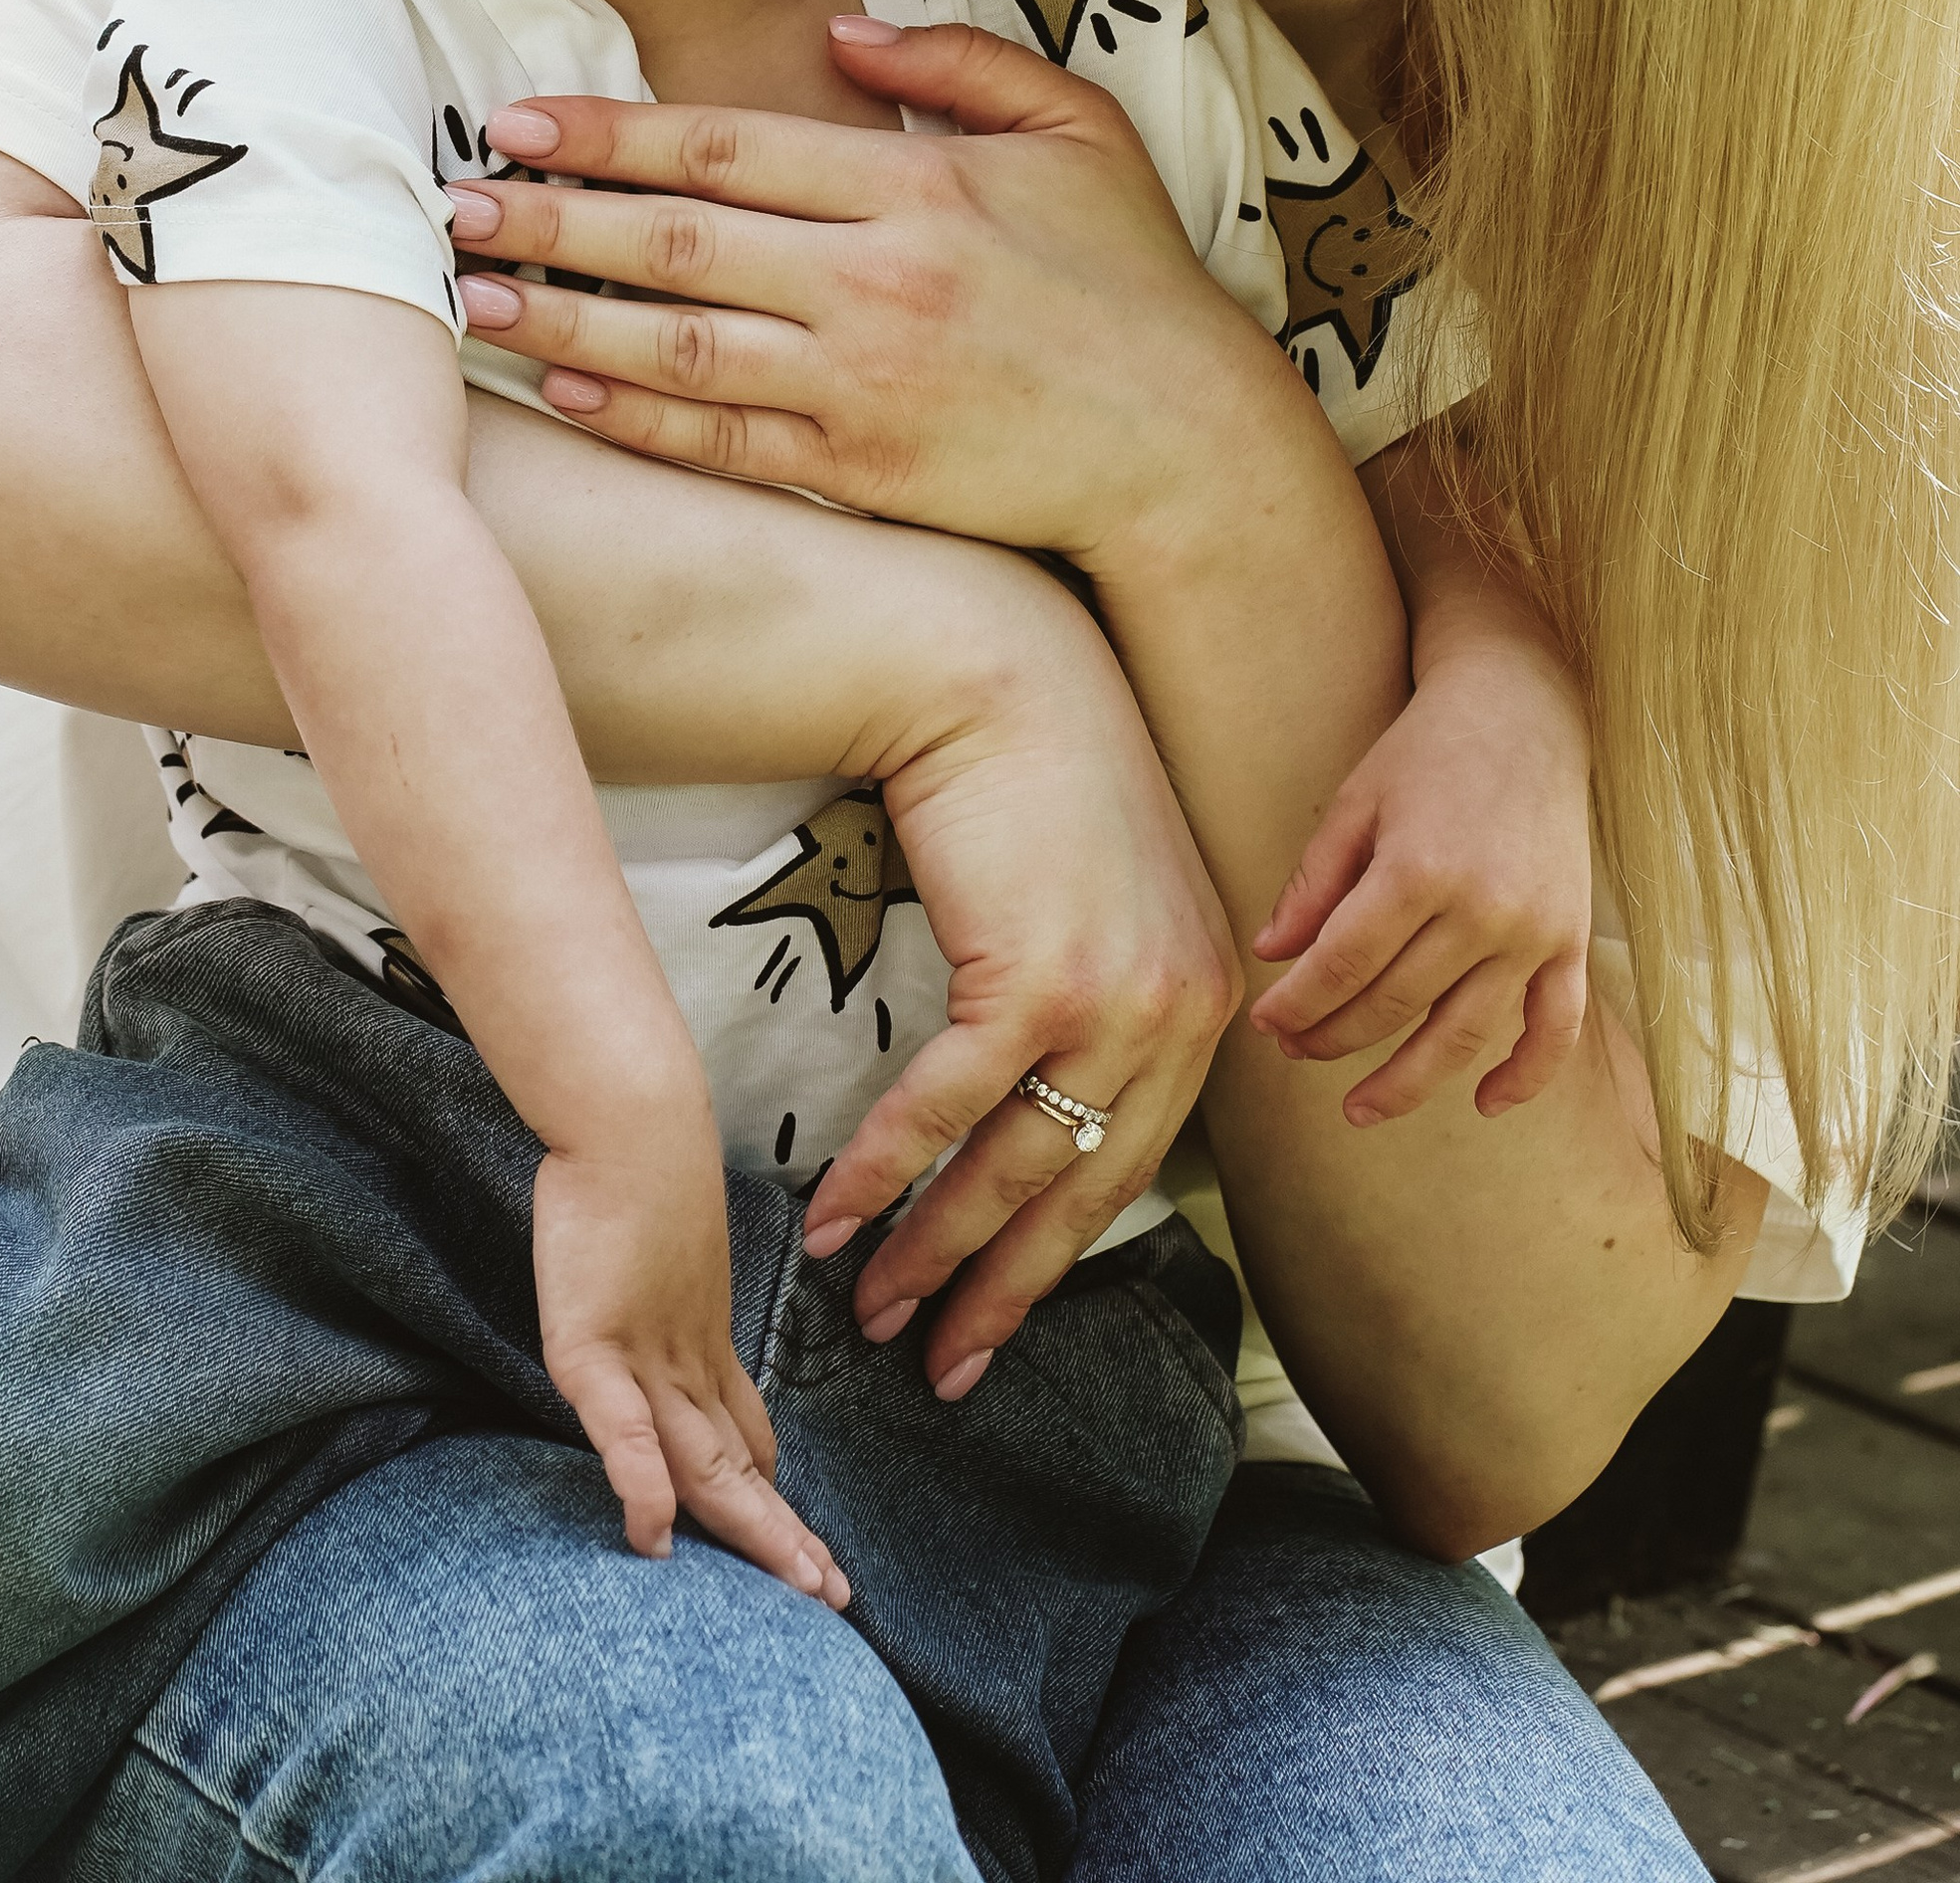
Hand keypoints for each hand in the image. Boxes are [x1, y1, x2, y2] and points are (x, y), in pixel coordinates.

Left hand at [451, 20, 1290, 579]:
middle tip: (454, 202)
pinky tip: (566, 389)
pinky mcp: (862, 475)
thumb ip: (958, 63)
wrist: (1193, 454)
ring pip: (678, 346)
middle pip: (677, 240)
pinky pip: (722, 442)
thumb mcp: (1078, 132)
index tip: (520, 117)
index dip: (610, 130)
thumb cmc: (1136, 284)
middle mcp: (877, 282)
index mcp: (918, 185)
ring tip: (472, 298)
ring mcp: (864, 386)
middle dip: (554, 217)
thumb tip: (841, 32)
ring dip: (564, 319)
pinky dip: (636, 417)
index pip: (726, 143)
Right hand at [533, 1128, 850, 1603]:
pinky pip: (621, 1426)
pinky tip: (654, 1533)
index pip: (744, 1443)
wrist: (625, 1115)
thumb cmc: (634, 1176)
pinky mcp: (591, 1343)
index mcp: (698, 1348)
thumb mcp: (659, 1264)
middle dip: (781, 1539)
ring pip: (703, 1461)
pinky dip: (642, 1482)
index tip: (808, 1555)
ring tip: (791, 1586)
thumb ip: (667, 1328)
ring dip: (748, 1530)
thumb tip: (677, 1370)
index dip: (774, 1503)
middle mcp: (683, 1364)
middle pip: (737, 1469)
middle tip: (831, 1598)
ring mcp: (643, 1356)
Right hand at [803, 584, 1240, 1396]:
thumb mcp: (1104, 900)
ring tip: (874, 1309)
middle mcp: (1179, 1015)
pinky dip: (887, 1169)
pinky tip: (839, 1215)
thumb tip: (1056, 1105)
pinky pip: (951, 1106)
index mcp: (1201, 1005)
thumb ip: (1104, 1003)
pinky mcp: (1036, 977)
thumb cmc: (1033, 784)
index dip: (1054, 1257)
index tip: (995, 1323)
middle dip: (1001, 1289)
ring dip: (934, 1248)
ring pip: (1015, 1164)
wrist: (993, 674)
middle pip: (1081, 1191)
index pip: (1129, 1166)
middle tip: (941, 1366)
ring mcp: (1114, 1001)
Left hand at [1246, 637, 1590, 1125]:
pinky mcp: (1572, 938)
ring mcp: (1534, 931)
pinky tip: (1484, 1103)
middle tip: (1295, 1051)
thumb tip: (1272, 953)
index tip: (1266, 1026)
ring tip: (1360, 1107)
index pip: (1344, 964)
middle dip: (1335, 1037)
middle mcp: (1482, 910)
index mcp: (1418, 871)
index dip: (1299, 1004)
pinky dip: (1526, 1074)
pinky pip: (1557, 1027)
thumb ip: (1315, 883)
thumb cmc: (1425, 751)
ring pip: (1465, 1032)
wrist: (1524, 710)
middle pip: (1396, 1003)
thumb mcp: (1356, 803)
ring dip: (1410, 1080)